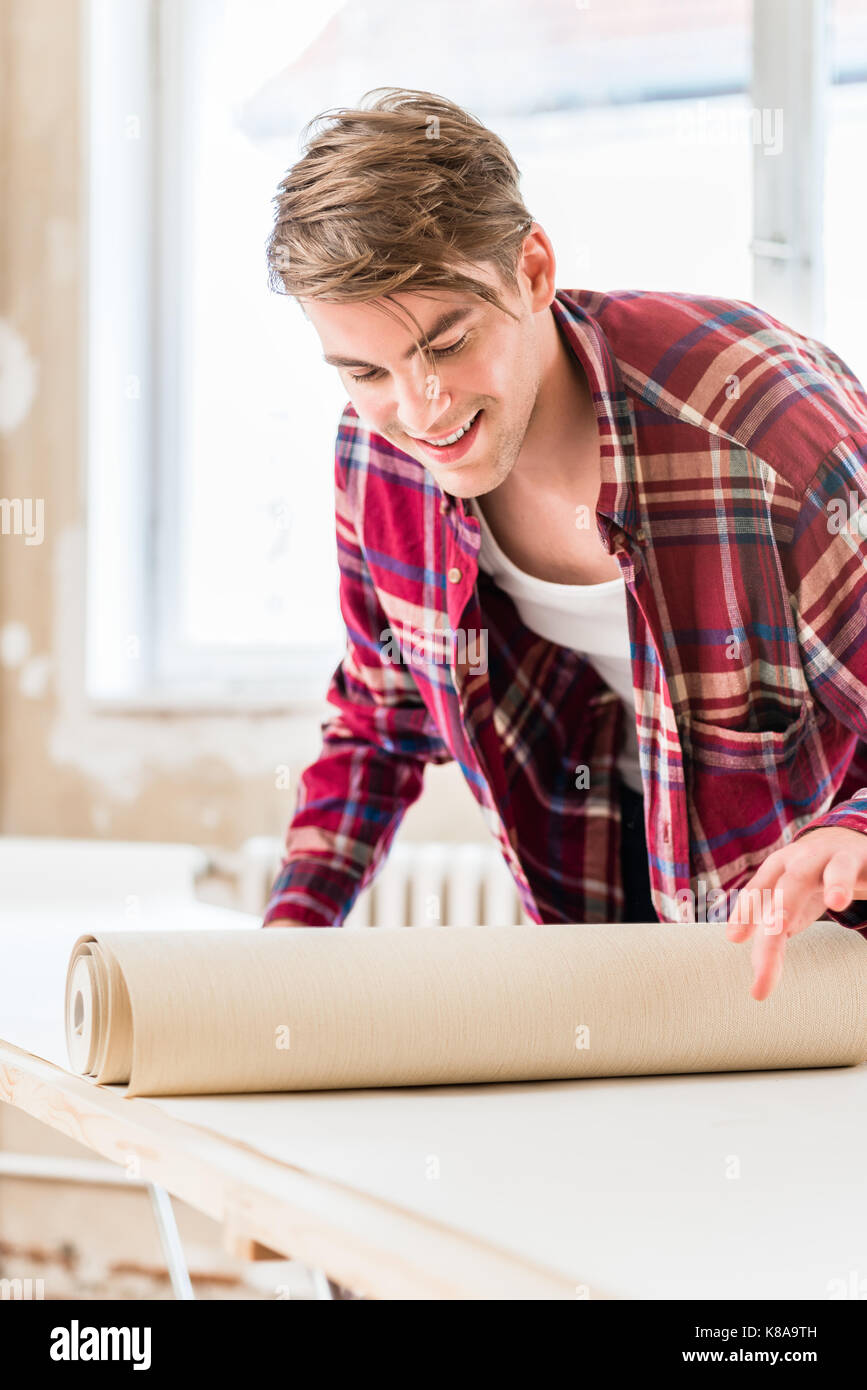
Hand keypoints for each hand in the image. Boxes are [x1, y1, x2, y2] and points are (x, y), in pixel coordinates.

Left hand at [724, 827, 866, 1000]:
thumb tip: (757, 986)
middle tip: (775, 932)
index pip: (758, 890)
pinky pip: (855, 870)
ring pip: (829, 868)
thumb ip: (773, 939)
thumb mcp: (791, 908)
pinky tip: (843, 899)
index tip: (734, 938)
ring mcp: (832, 858)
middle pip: (787, 884)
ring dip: (832, 884)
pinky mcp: (859, 860)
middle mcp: (802, 859)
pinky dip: (851, 882)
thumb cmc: (813, 883)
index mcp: (777, 870)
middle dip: (779, 911)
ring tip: (834, 903)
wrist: (848, 846)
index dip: (746, 910)